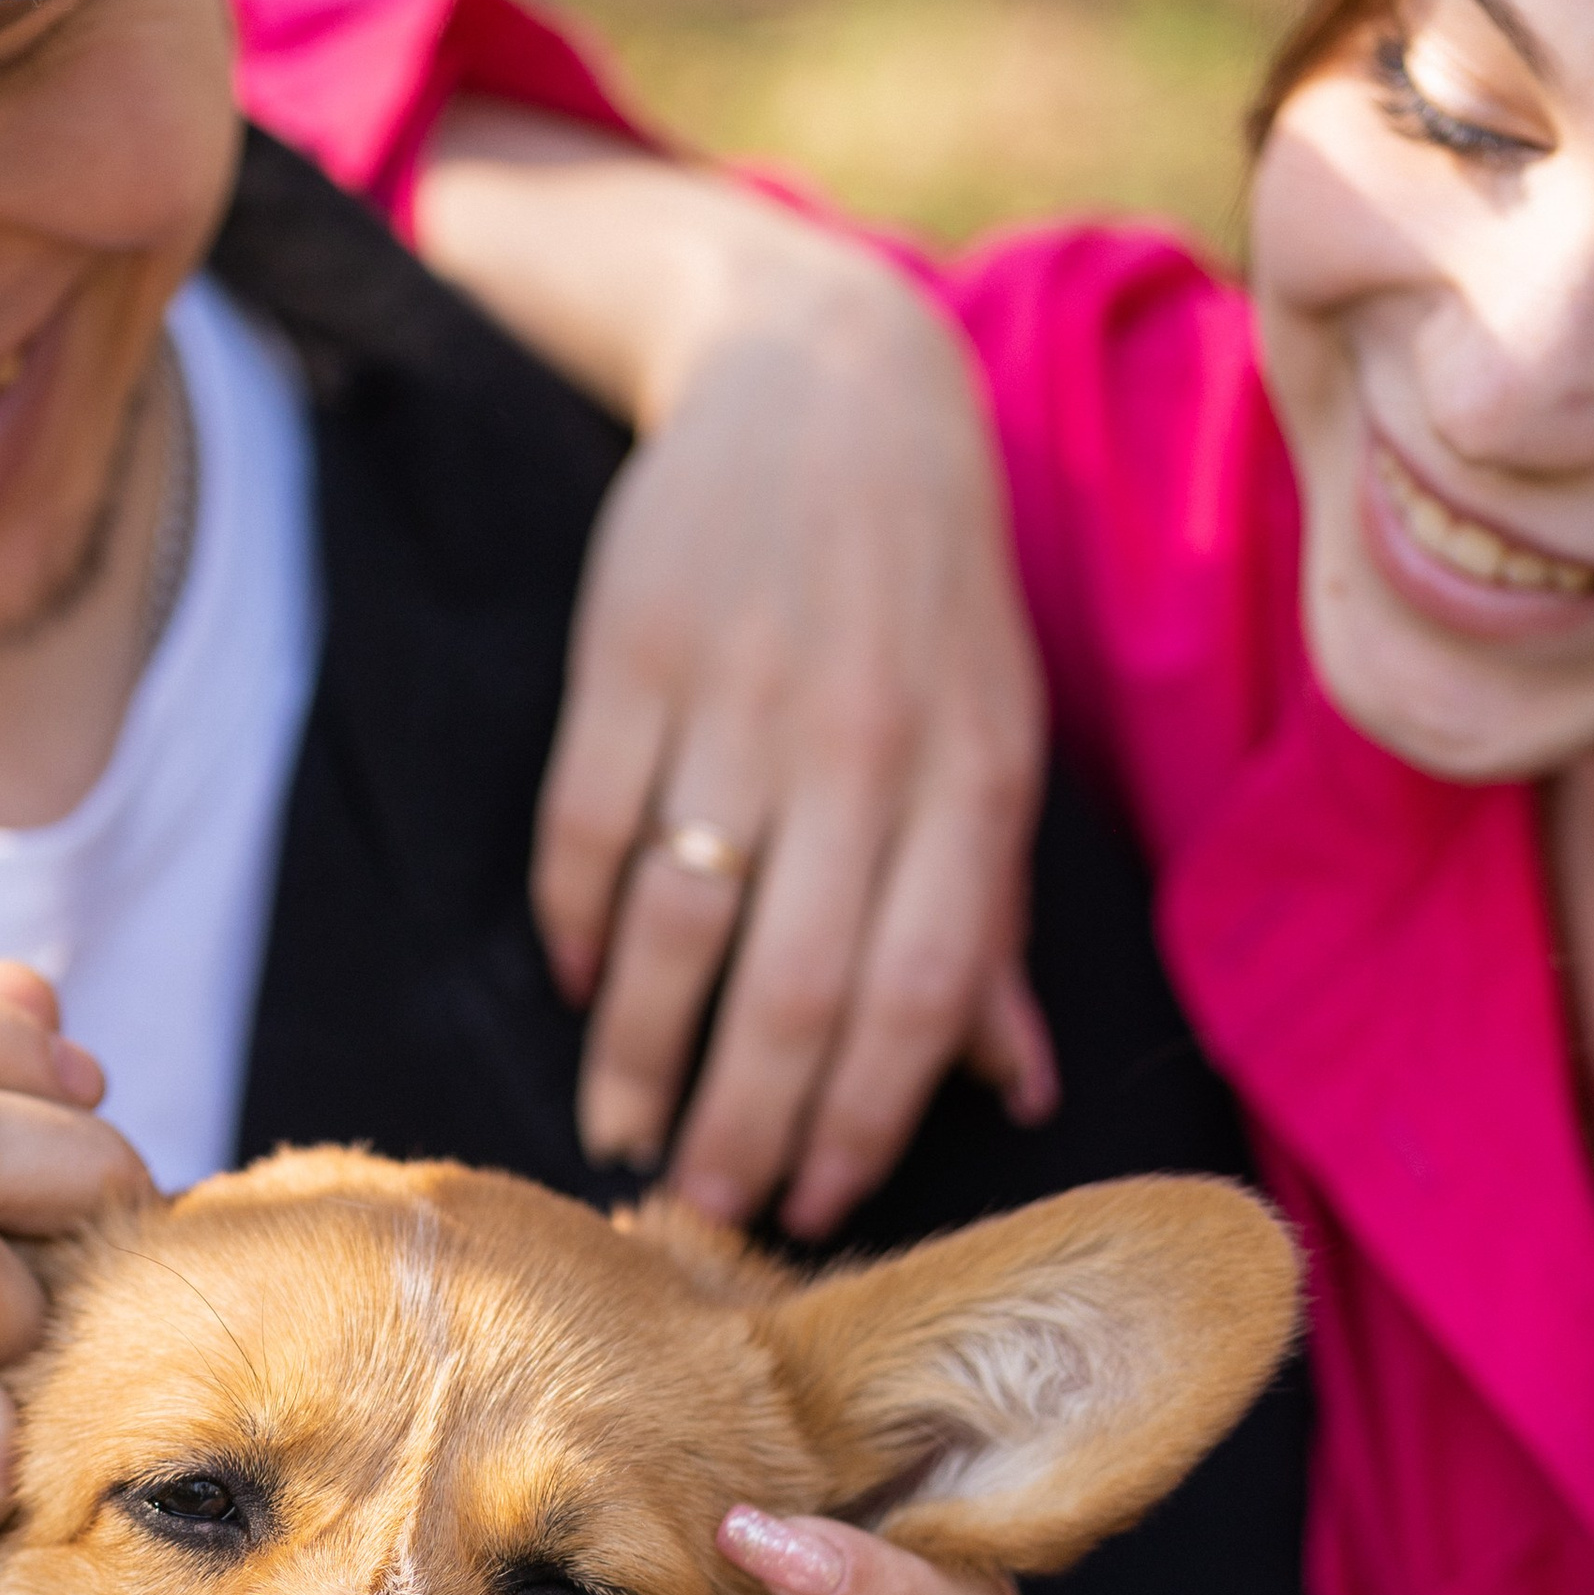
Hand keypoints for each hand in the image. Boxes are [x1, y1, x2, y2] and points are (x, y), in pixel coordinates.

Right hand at [415, 112, 1052, 1238]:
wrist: (830, 383)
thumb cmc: (926, 602)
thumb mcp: (995, 742)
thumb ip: (994, 921)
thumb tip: (1017, 1091)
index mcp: (971, 780)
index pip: (918, 994)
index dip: (862, 1120)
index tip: (814, 1208)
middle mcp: (863, 748)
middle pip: (792, 987)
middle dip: (742, 1125)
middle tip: (699, 1211)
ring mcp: (743, 699)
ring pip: (677, 927)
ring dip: (638, 1054)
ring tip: (617, 1132)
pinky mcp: (634, 652)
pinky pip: (588, 828)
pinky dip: (576, 924)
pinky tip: (580, 982)